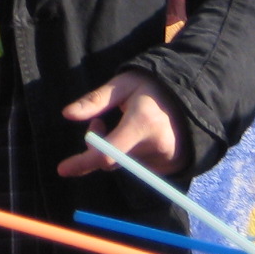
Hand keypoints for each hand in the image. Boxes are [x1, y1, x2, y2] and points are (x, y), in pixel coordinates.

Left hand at [57, 71, 185, 176]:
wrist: (191, 98)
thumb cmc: (151, 88)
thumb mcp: (123, 84)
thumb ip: (95, 100)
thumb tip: (66, 114)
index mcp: (142, 123)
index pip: (108, 153)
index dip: (83, 162)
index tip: (63, 169)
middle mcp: (156, 145)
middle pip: (112, 161)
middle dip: (96, 147)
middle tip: (98, 122)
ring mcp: (165, 159)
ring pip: (124, 164)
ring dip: (115, 150)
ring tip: (126, 125)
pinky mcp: (169, 167)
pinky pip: (138, 167)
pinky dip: (130, 155)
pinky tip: (140, 137)